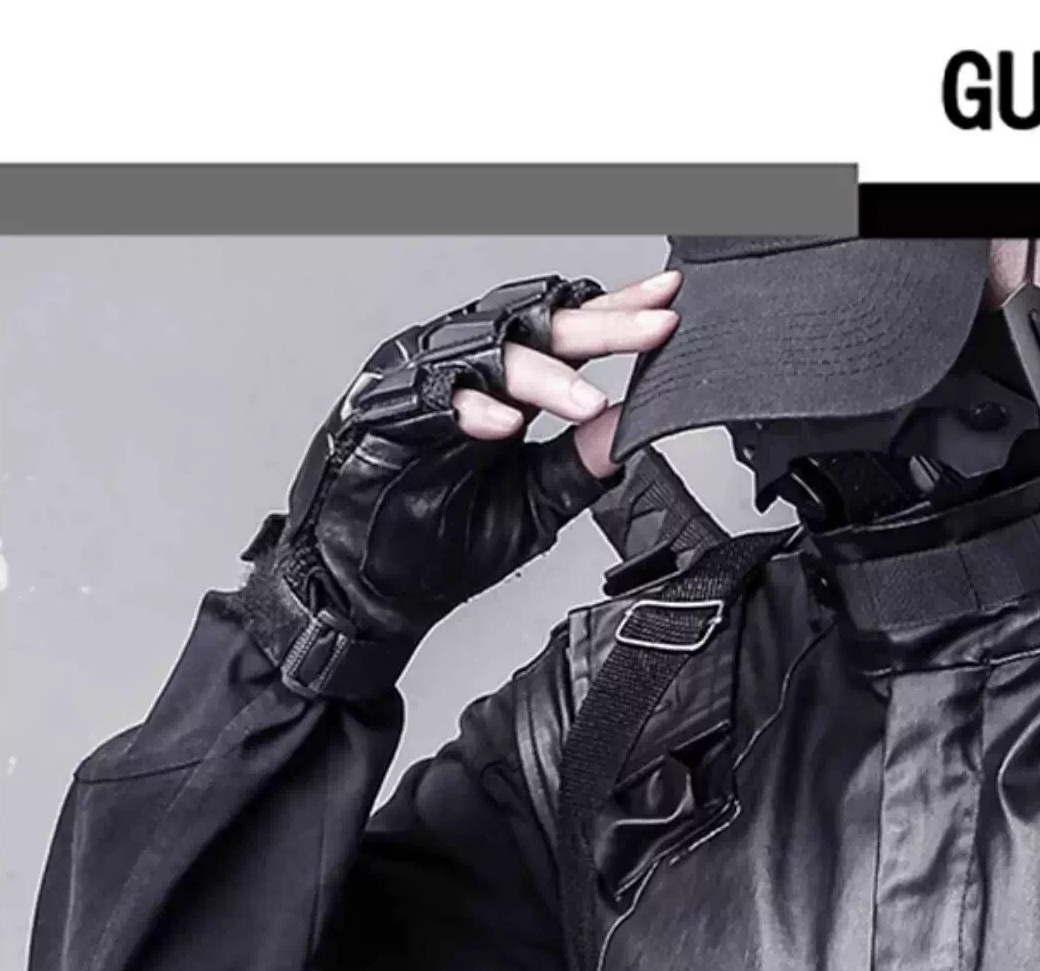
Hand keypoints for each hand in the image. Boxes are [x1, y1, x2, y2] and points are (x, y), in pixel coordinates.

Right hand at [259, 270, 682, 648]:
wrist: (370, 596)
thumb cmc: (439, 546)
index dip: (617, 316)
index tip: (669, 304)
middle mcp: (459, 370)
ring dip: (543, 374)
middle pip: (534, 325)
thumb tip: (634, 425)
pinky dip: (469, 408)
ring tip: (587, 400)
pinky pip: (426, 399)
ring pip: (485, 353)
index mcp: (499, 385)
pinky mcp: (378, 417)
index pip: (564, 335)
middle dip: (600, 326)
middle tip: (654, 326)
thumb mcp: (536, 504)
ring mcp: (418, 387)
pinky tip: (505, 423)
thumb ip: (582, 463)